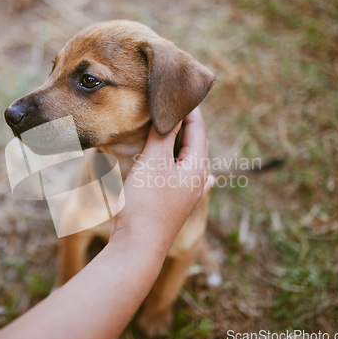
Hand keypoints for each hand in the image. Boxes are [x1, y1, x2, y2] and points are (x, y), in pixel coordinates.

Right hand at [112, 107, 212, 250]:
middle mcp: (198, 181)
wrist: (138, 246)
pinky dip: (184, 165)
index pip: (198, 131)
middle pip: (198, 146)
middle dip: (189, 126)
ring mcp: (189, 195)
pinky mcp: (177, 206)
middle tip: (178, 107)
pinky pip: (187, 178)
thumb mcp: (153, 162)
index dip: (191, 111)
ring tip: (178, 131)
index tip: (183, 92)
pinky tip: (194, 173)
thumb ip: (164, 136)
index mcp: (197, 168)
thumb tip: (174, 113)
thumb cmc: (146, 203)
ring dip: (186, 144)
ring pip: (193, 162)